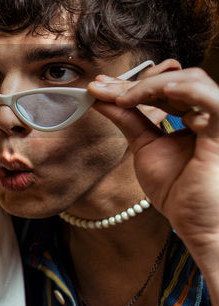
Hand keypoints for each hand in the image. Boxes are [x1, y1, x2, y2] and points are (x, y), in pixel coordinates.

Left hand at [89, 64, 218, 271]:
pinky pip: (212, 102)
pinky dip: (185, 91)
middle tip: (104, 89)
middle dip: (137, 82)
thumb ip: (129, 120)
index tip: (99, 86)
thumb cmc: (179, 192)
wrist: (196, 226)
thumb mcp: (146, 147)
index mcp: (196, 117)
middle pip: (177, 80)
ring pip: (194, 81)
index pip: (165, 88)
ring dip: (154, 83)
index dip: (132, 84)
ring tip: (124, 96)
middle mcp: (211, 116)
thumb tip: (100, 97)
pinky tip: (159, 92)